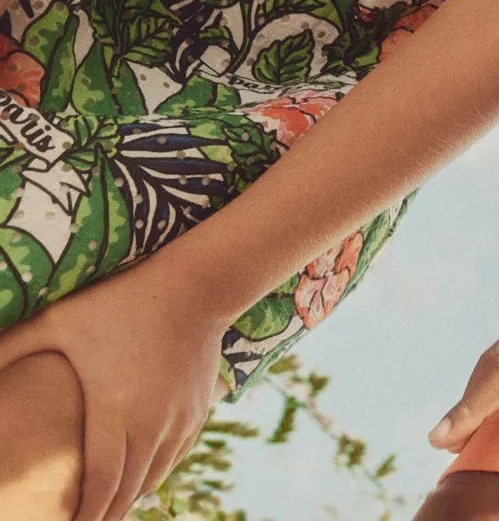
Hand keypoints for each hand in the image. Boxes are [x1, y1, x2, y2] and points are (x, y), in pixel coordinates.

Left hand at [0, 257, 228, 520]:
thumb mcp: (59, 321)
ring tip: (106, 511)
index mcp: (115, 411)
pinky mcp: (198, 409)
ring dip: (128, 499)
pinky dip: (154, 476)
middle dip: (103, 517)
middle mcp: (151, 425)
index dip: (82, 518)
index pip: (99, 487)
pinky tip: (140, 479)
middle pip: (126, 492)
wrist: (198, 283)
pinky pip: (175, 458)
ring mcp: (179, 419)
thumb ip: (10, 347)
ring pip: (153, 479)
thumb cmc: (122, 301)